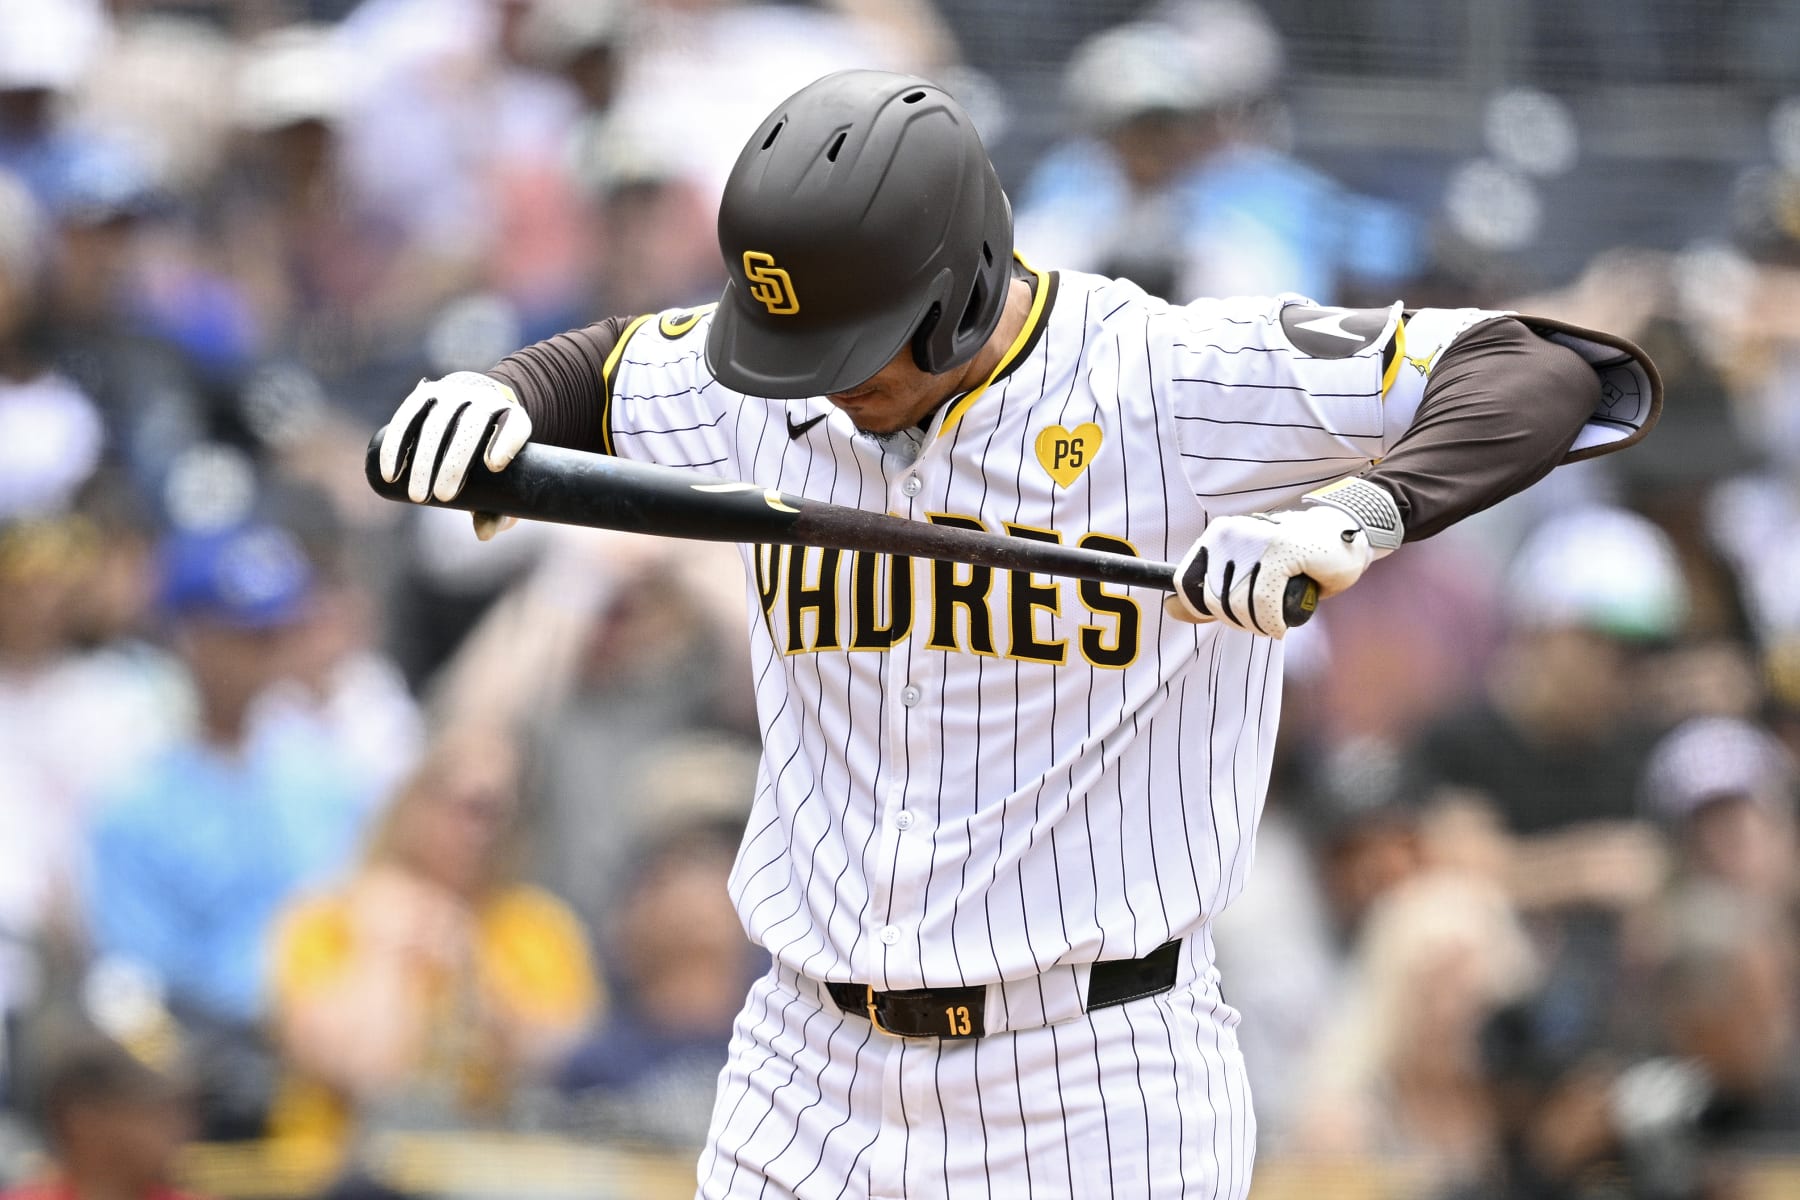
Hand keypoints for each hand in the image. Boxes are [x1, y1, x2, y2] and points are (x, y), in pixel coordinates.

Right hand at [376, 372, 531, 539]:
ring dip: (423, 461)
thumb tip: (483, 534)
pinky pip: (407, 417)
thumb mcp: (504, 478)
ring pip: (436, 424)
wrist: (475, 404)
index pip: (514, 426)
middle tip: (444, 498)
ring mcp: (454, 393)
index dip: (505, 443)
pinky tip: (390, 473)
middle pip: (470, 428)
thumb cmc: (492, 453)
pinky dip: (396, 446)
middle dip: (455, 463)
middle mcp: (485, 399)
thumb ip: (500, 509)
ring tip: (417, 497)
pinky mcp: (425, 393)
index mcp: (514, 417)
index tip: (494, 466)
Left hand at [1166, 505, 1376, 636]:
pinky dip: (1272, 622)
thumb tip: (1170, 608)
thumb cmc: (1293, 560)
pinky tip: (1283, 621)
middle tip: (1262, 617)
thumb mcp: (1244, 575)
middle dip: (1236, 620)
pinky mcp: (1281, 552)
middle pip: (1212, 600)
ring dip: (1258, 624)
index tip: (1230, 613)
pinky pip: (1263, 604)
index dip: (1204, 610)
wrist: (1344, 536)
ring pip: (1237, 605)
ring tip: (1276, 615)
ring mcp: (1255, 540)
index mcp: (1217, 535)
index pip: (1185, 583)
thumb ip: (1208, 592)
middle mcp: (1231, 533)